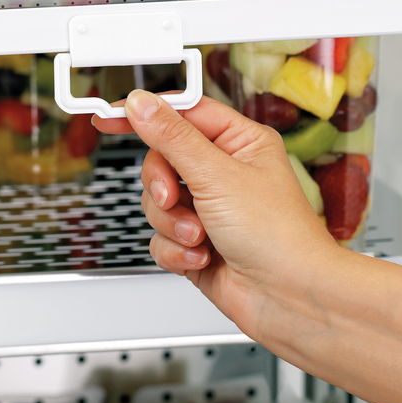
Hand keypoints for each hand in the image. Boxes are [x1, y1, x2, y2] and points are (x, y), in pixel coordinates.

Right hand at [95, 90, 401, 402]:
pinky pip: (161, 237)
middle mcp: (225, 173)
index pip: (182, 114)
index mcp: (239, 142)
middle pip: (162, 161)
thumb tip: (141, 103)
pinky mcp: (198, 243)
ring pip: (157, 202)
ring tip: (199, 235)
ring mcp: (210, 210)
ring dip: (173, 223)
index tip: (110, 117)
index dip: (146, 115)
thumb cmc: (279, 236)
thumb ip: (171, 137)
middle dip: (164, 186)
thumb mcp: (217, 175)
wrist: (290, 299)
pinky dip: (176, 250)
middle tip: (175, 198)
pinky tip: (201, 257)